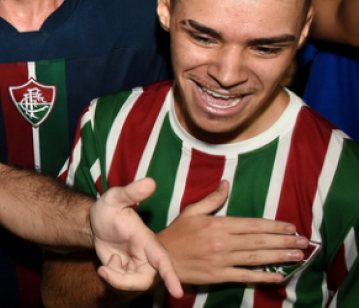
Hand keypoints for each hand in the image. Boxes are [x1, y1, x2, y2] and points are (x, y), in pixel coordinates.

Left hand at [91, 178, 182, 297]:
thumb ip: (131, 192)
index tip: (177, 291)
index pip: (163, 260)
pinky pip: (122, 283)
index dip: (171, 275)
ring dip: (116, 278)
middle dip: (127, 281)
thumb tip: (150, 182)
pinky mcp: (127, 273)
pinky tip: (107, 264)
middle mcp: (146, 256)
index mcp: (148, 241)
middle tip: (105, 270)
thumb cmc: (107, 209)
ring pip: (133, 284)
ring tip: (105, 265)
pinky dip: (111, 277)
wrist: (94, 223)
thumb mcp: (114, 197)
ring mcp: (137, 266)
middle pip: (146, 279)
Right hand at [156, 180, 305, 285]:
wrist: (159, 259)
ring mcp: (221, 259)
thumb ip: (212, 200)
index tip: (290, 227)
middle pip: (258, 240)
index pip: (251, 224)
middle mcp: (222, 241)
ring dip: (279, 256)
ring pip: (256, 257)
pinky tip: (278, 275)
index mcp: (217, 224)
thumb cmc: (176, 234)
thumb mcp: (191, 212)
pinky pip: (245, 276)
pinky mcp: (219, 275)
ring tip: (298, 256)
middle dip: (283, 241)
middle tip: (303, 242)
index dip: (273, 226)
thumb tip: (226, 184)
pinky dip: (263, 276)